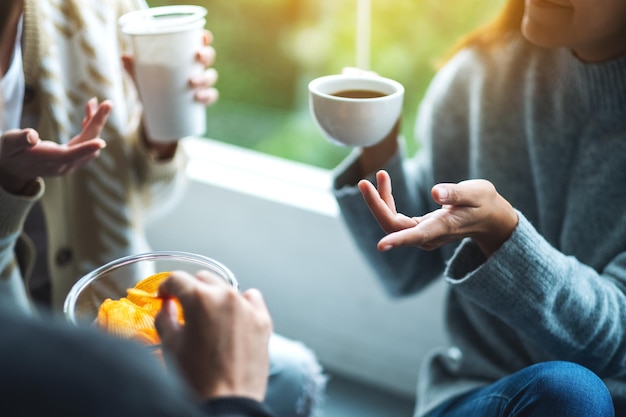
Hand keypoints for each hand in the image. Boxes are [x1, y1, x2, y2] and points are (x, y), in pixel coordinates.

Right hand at [0, 98, 110, 194]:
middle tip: (107, 103)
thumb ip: (20, 140)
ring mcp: (71, 164)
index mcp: (49, 161)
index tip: (101, 142)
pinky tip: (87, 115)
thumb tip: (32, 136)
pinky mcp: (73, 160)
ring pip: (90, 143)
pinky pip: (87, 144)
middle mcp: (64, 165)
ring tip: (92, 103)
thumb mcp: (9, 143)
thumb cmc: (9, 153)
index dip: (85, 148)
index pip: (70, 155)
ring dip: (94, 123)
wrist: (13, 169)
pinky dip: (89, 129)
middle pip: (87, 144)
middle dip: (97, 122)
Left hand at [122, 30, 217, 157]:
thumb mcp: (140, 76)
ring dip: (205, 78)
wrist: (154, 112)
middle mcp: (196, 67)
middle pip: (208, 56)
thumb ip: (133, 67)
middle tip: (197, 58)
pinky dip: (208, 96)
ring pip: (210, 76)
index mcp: (185, 54)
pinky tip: (200, 97)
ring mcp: (200, 83)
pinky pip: (210, 96)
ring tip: (192, 83)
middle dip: (206, 56)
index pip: (199, 41)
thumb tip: (124, 57)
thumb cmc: (150, 85)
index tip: (201, 37)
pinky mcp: (200, 99)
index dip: (204, 37)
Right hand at [155, 270, 271, 401]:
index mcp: (199, 299)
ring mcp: (247, 307)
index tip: (165, 296)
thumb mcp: (171, 345)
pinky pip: (251, 299)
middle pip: (203, 279)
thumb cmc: (198, 379)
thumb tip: (166, 307)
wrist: (227, 403)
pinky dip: (241, 304)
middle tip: (184, 307)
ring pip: (226, 288)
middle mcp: (225, 297)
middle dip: (191, 290)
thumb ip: (164, 318)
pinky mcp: (263, 320)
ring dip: (215, 297)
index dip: (166, 287)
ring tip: (209, 318)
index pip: (177, 279)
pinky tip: (233, 319)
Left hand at [359, 170, 518, 256]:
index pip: (416, 236)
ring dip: (380, 200)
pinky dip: (387, 199)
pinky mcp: (417, 228)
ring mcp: (421, 234)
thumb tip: (434, 191)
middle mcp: (428, 235)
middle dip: (376, 205)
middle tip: (363, 183)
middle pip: (394, 226)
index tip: (381, 246)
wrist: (489, 219)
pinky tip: (384, 181)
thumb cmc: (484, 204)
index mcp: (442, 228)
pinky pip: (395, 217)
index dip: (398, 241)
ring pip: (391, 222)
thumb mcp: (477, 193)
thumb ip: (456, 193)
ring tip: (379, 175)